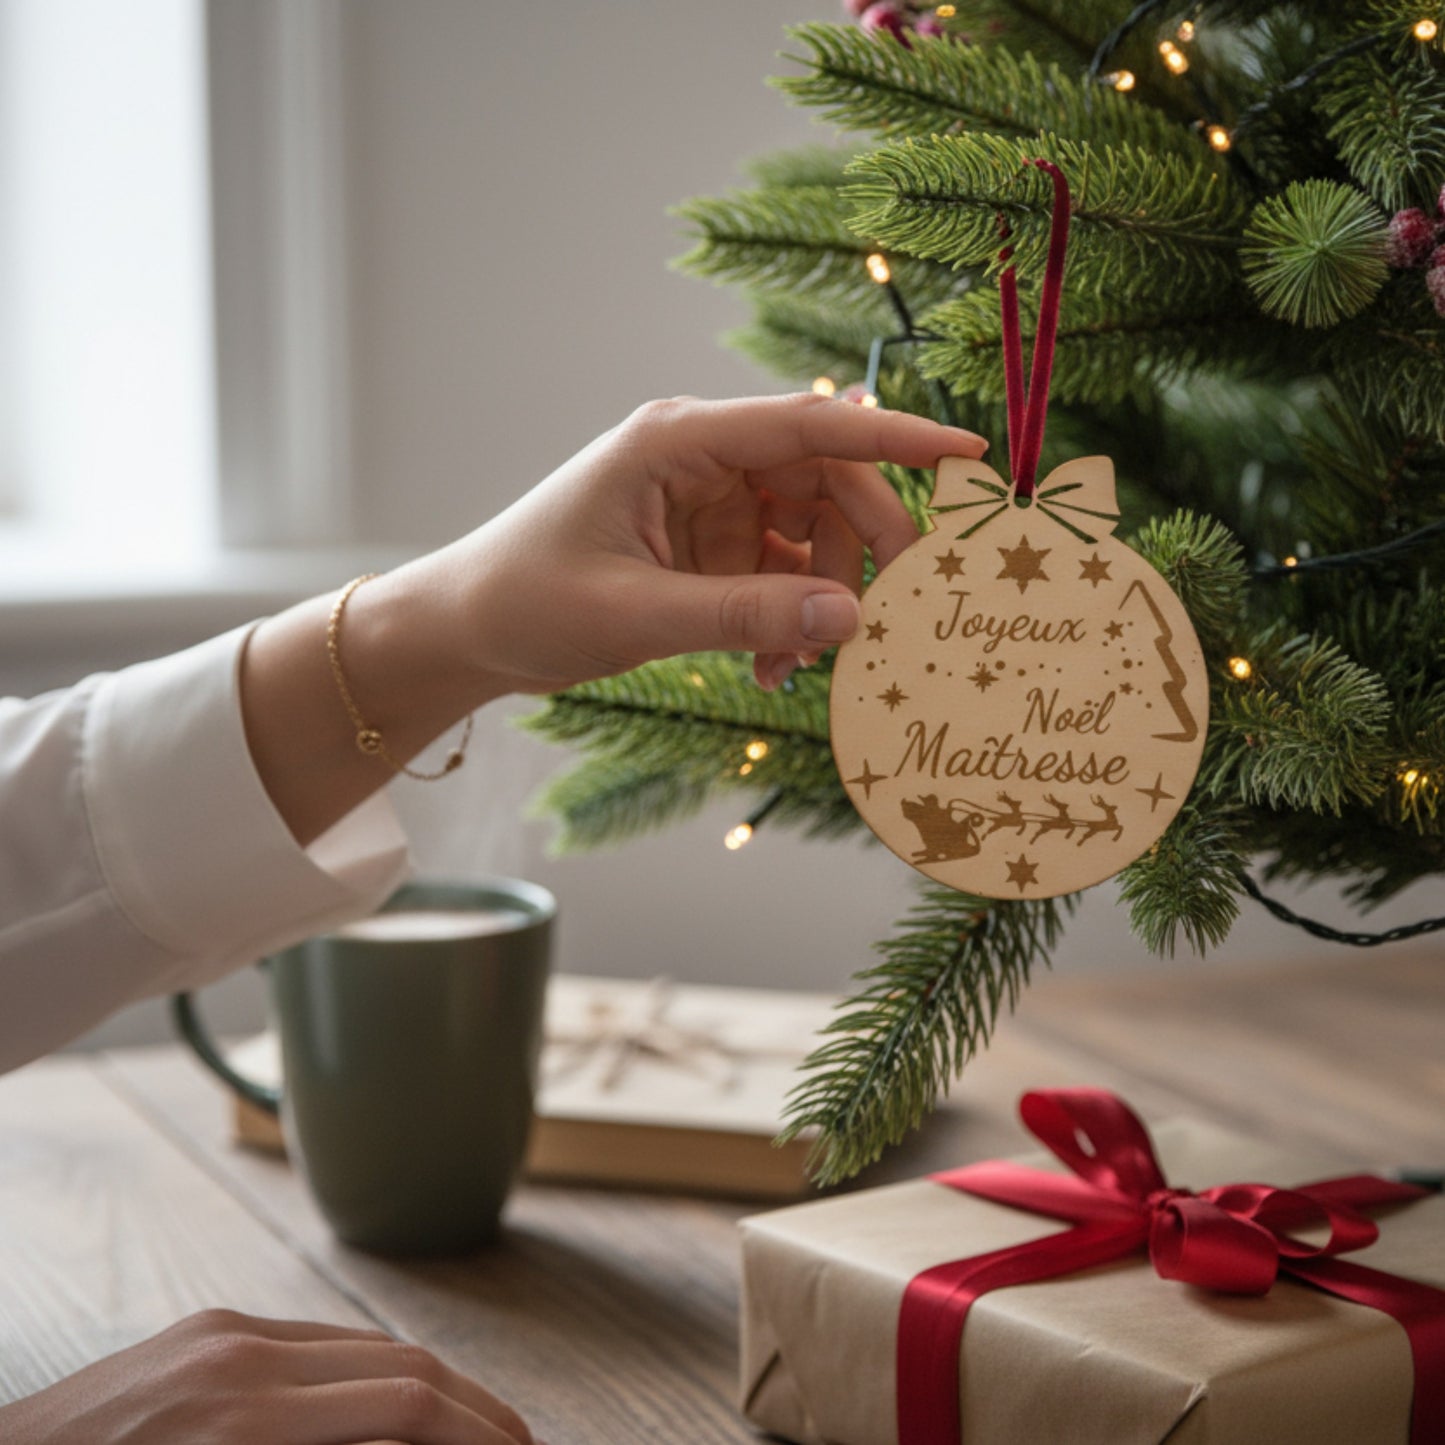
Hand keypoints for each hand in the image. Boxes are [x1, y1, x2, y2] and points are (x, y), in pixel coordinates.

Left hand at [0, 1309, 533, 1444]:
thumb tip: (410, 1443)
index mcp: (243, 1422)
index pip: (404, 1404)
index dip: (477, 1431)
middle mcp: (240, 1355)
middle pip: (400, 1362)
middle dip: (473, 1406)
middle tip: (518, 1444)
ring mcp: (223, 1330)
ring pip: (366, 1343)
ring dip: (430, 1384)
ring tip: (468, 1428)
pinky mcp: (208, 1326)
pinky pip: (316, 1340)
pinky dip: (371, 1372)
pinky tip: (393, 1404)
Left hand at [444, 392, 987, 691]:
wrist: (465, 629)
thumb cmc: (528, 600)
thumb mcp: (637, 613)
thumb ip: (744, 614)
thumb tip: (851, 618)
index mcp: (678, 440)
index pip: (809, 424)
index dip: (894, 437)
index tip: (967, 454)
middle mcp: (700, 457)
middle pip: (823, 482)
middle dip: (860, 549)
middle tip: (883, 616)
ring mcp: (705, 500)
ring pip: (807, 532)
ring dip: (816, 598)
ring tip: (788, 666)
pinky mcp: (703, 543)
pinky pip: (776, 570)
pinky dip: (785, 615)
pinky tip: (769, 664)